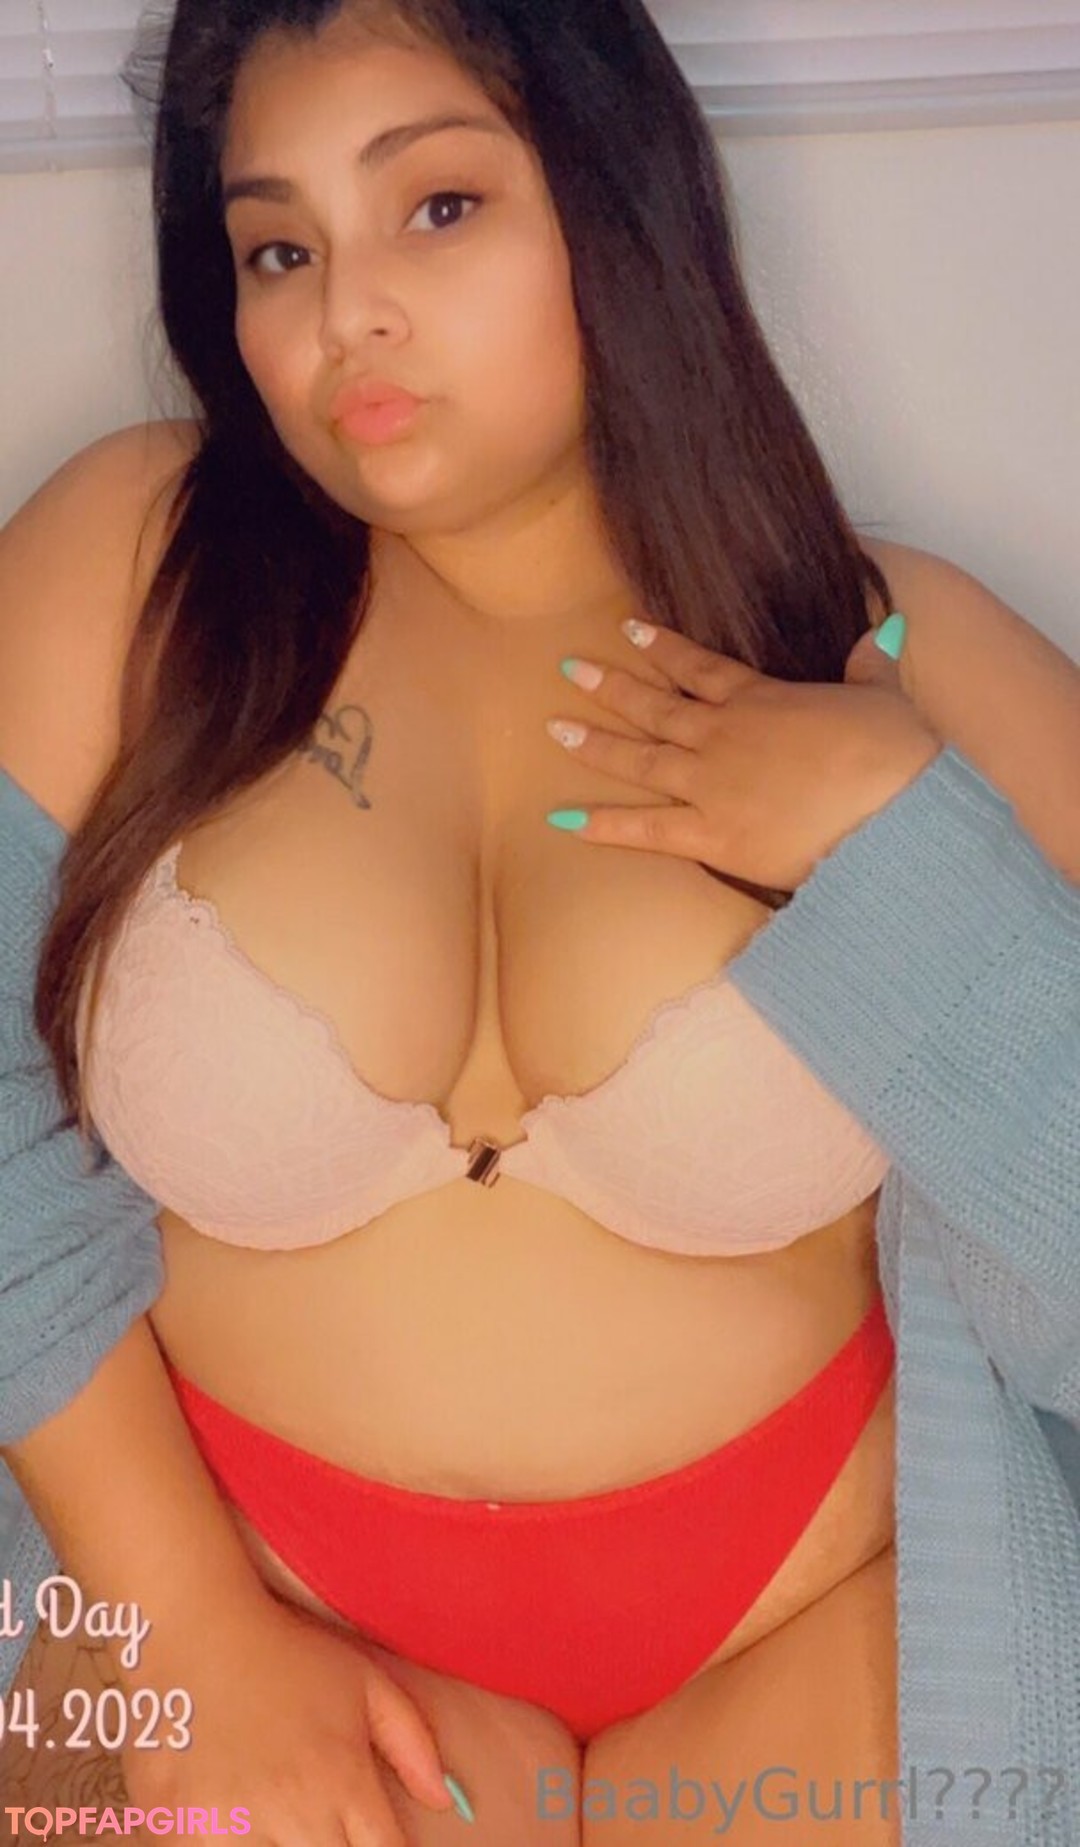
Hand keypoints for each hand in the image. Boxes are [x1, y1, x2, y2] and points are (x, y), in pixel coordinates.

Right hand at [120, 1592, 455, 1845]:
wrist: (195, 1629)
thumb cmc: (285, 1654)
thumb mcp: (364, 1681)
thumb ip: (413, 1742)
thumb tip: (443, 1800)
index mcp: (344, 1781)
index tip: (373, 1839)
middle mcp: (295, 1813)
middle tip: (322, 1823)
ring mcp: (235, 1830)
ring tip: (278, 1820)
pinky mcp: (183, 1834)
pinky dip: (228, 1846)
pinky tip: (231, 1825)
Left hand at [545, 618, 941, 890]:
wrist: (892, 815)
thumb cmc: (895, 756)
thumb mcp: (886, 699)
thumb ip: (874, 665)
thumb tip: (887, 630)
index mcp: (762, 700)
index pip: (701, 666)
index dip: (663, 647)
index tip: (630, 629)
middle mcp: (724, 737)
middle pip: (656, 707)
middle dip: (611, 687)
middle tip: (569, 669)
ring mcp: (711, 787)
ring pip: (641, 760)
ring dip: (596, 744)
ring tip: (555, 729)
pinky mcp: (712, 838)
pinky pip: (646, 830)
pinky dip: (604, 825)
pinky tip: (564, 819)